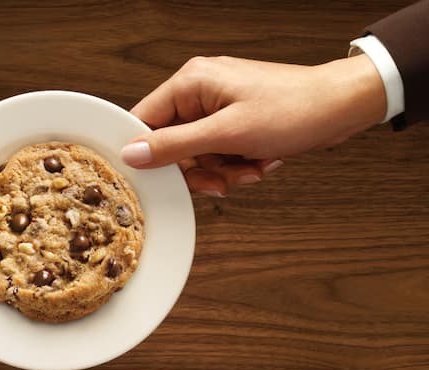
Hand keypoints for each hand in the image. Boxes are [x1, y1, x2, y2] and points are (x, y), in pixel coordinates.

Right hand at [122, 54, 385, 196]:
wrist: (342, 107)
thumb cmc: (295, 109)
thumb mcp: (227, 134)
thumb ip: (174, 145)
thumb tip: (132, 153)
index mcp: (190, 83)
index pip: (144, 120)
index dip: (146, 152)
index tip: (154, 178)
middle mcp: (199, 91)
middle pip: (171, 143)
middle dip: (198, 167)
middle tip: (218, 180)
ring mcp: (218, 106)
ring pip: (196, 153)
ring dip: (221, 169)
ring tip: (248, 168)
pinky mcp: (234, 120)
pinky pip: (218, 151)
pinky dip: (235, 164)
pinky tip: (257, 162)